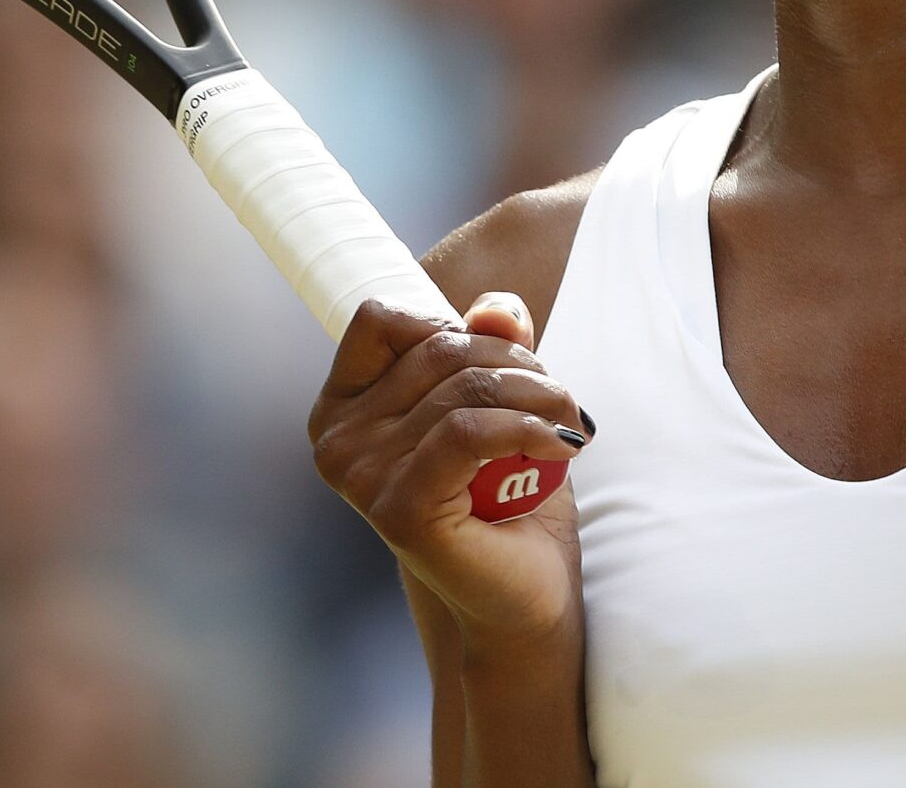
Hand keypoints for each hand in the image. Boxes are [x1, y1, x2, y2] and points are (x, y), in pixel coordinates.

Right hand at [308, 293, 588, 646]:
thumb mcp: (495, 403)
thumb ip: (488, 346)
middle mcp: (336, 442)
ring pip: (463, 388)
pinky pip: (470, 432)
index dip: (446, 323)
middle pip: (437, 350)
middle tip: (558, 395)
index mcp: (340, 409)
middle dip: (514, 360)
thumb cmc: (504, 498)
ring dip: (536, 392)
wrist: (522, 597)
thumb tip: (497, 308)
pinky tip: (564, 444)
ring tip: (569, 419)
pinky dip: (529, 427)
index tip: (498, 360)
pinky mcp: (400, 509)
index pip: (379, 319)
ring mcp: (362, 478)